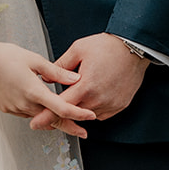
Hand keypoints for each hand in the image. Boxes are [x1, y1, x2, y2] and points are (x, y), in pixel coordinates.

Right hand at [0, 40, 95, 137]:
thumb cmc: (7, 55)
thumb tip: (76, 79)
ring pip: (38, 117)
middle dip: (68, 125)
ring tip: (66, 116)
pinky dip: (37, 112)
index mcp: (34, 91)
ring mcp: (14, 108)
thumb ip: (56, 72)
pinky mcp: (7, 108)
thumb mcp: (34, 60)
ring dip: (51, 118)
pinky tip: (40, 104)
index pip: (61, 108)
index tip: (91, 117)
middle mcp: (24, 104)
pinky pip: (26, 113)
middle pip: (51, 119)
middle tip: (84, 132)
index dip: (78, 114)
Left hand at [27, 33, 149, 130]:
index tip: (35, 123)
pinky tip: (92, 96)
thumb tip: (46, 78)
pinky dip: (93, 109)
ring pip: (87, 115)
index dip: (46, 116)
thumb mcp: (78, 49)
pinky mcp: (120, 106)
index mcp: (86, 86)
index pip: (61, 106)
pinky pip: (101, 114)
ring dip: (79, 109)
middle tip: (51, 109)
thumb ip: (60, 65)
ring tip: (78, 94)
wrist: (133, 48)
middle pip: (74, 113)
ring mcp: (111, 104)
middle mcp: (99, 99)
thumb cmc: (107, 46)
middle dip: (62, 113)